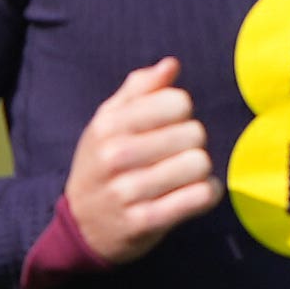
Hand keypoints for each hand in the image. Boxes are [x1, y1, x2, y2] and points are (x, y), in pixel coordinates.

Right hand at [64, 58, 220, 263]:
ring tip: (184, 175)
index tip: (169, 125)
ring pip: (199, 164)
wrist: (82, 224)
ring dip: (200, 171)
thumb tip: (171, 65)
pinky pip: (199, 197)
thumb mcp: (109, 122)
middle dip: (193, 143)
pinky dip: (207, 193)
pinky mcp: (144, 222)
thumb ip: (140, 89)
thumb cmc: (103, 164)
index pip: (177, 101)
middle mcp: (114, 156)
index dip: (182, 112)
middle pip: (194, 133)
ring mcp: (127, 191)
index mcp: (108, 125)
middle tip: (176, 154)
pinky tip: (195, 193)